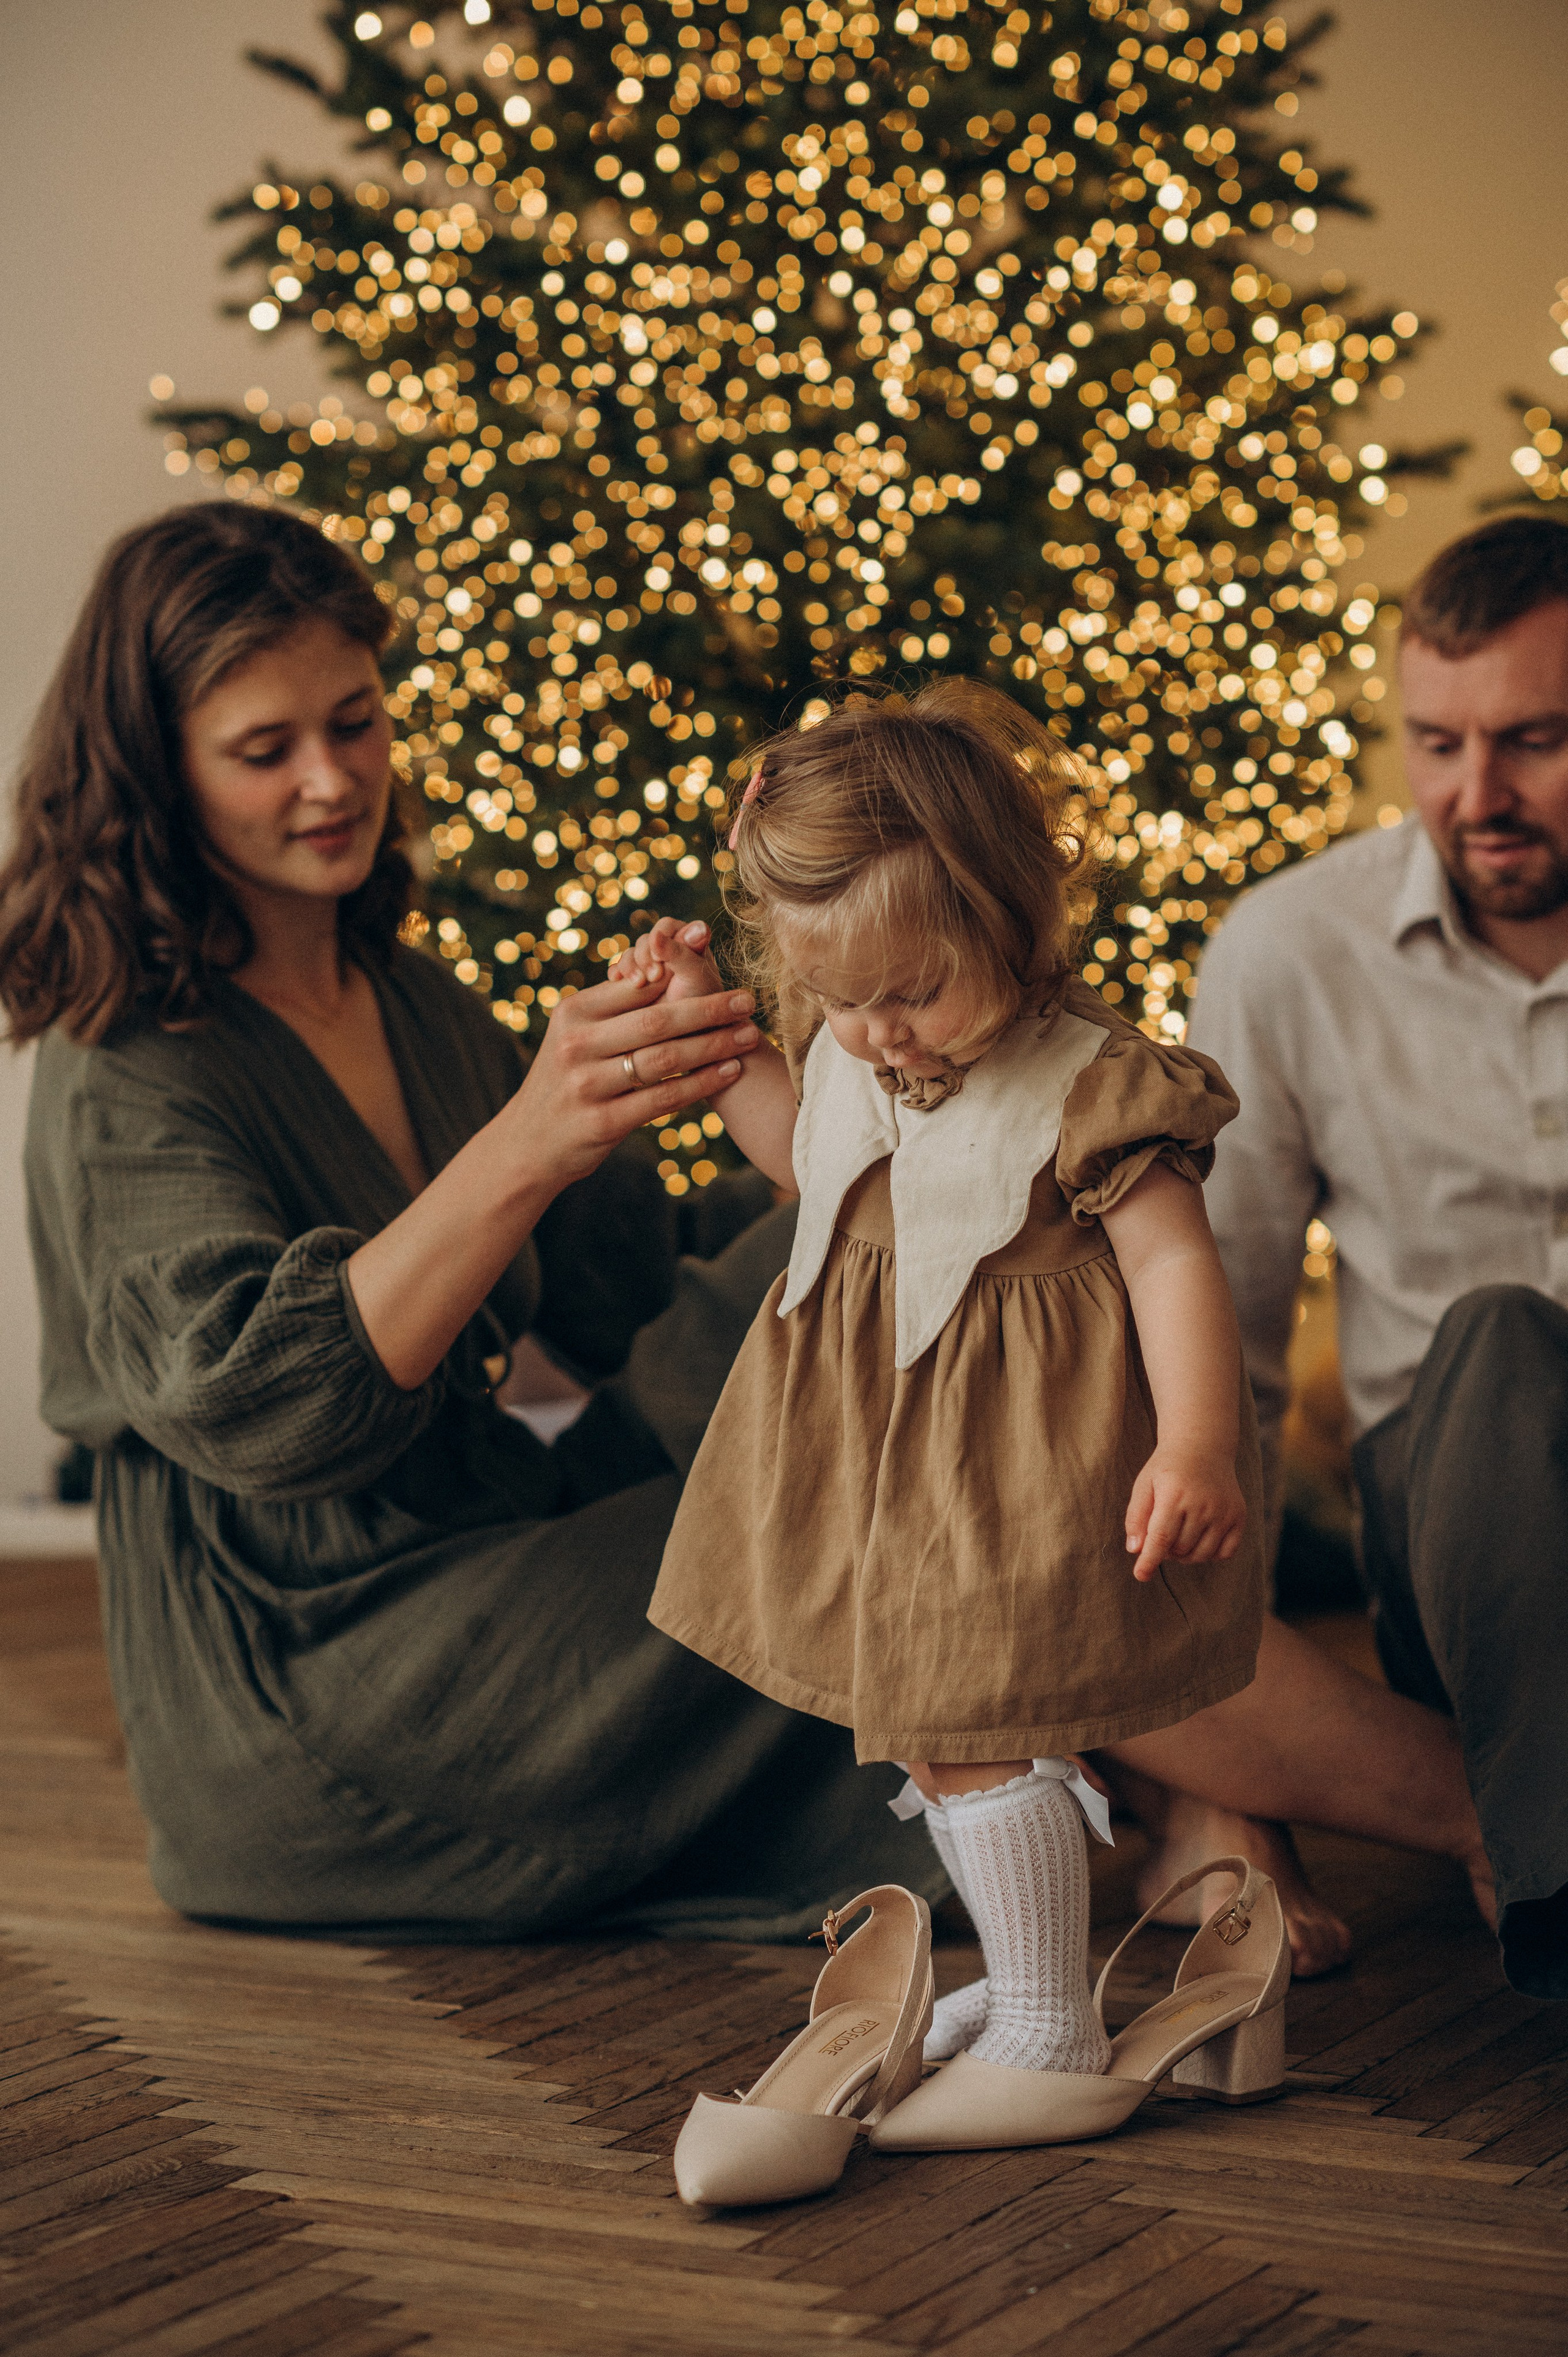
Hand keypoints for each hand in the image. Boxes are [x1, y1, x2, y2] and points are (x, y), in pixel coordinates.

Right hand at [505, 965, 759, 1189]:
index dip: (682, 975)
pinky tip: (728, 1071)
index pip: (636, 987)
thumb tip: (667, 968)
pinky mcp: (603, 1122)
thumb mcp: (577, 1035)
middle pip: (656, 1021)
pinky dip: (701, 1083)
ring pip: (664, 1059)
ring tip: (748, 1035)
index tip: (719, 969)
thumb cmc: (566, 1080)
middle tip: (748, 1000)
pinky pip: (664, 1099)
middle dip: (709, 1009)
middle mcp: (576, 1045)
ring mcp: (588, 1085)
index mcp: (571, 1013)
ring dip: (713, 1046)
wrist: (529, 1143)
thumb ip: (615, 1007)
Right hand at [610, 917, 725, 1003]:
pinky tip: (616, 981)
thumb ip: (681, 953)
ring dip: (630, 966)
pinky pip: (619, 969)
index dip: (660, 937)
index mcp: (688, 941)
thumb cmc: (703, 1004)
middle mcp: (669, 949)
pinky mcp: (634, 979)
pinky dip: (617, 973)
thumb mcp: (695, 977)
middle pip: (645, 940)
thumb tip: (658, 933)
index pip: (666, 926)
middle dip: (644, 956)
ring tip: (638, 984)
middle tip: (652, 977)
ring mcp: (650, 964)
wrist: (692, 1035)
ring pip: (630, 954)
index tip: (660, 959)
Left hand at [1124, 1446, 1246, 1582]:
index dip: (1149, 1560)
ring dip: (1185, 1555)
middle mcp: (1202, 1504)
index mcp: (1174, 1495)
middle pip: (1179, 1549)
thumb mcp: (1144, 1485)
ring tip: (1178, 1536)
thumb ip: (1136, 1517)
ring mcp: (1224, 1511)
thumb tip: (1135, 1550)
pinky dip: (1210, 1554)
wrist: (1202, 1447)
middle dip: (1166, 1550)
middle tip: (1163, 1533)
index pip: (1161, 1538)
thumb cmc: (1167, 1469)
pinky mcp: (1239, 1516)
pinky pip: (1225, 1553)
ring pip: (1201, 1555)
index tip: (1140, 1575)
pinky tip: (1200, 1538)